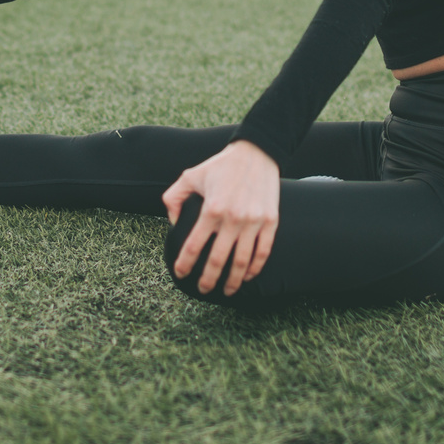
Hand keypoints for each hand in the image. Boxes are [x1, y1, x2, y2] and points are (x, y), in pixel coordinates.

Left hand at [161, 140, 279, 296]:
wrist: (257, 152)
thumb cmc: (221, 166)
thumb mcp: (190, 176)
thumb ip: (174, 198)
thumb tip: (173, 224)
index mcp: (211, 209)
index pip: (193, 245)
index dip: (185, 264)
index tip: (180, 274)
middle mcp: (233, 218)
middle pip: (217, 260)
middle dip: (208, 280)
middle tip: (203, 290)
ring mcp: (253, 222)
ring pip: (242, 262)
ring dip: (233, 281)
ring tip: (227, 291)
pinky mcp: (270, 221)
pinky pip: (263, 252)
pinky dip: (255, 268)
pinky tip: (247, 276)